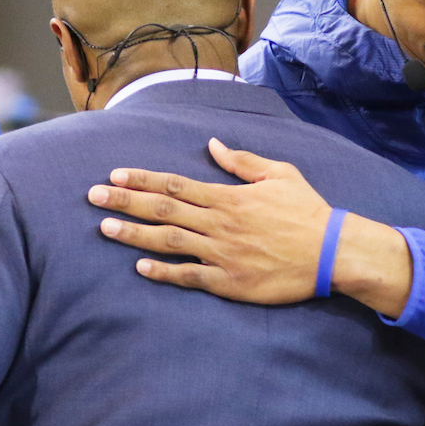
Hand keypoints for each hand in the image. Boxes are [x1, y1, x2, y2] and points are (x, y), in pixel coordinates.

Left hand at [88, 137, 333, 303]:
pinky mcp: (229, 282)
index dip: (142, 178)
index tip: (115, 174)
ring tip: (105, 227)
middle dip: (125, 201)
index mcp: (227, 197)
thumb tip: (213, 144)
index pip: (175, 183)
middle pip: (162, 209)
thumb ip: (242, 161)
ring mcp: (221, 254)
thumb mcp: (279, 173)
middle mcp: (218, 223)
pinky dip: (163, 273)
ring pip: (168, 242)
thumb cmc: (306, 211)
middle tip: (92, 195)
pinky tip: (139, 269)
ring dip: (134, 234)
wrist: (332, 253)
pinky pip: (189, 277)